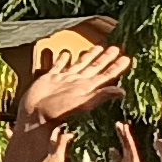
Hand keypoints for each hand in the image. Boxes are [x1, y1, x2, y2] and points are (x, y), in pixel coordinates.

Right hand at [11, 44, 129, 134]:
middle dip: (106, 58)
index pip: (106, 75)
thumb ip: (100, 95)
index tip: (127, 58)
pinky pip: (59, 66)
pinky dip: (63, 59)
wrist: (33, 114)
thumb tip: (122, 92)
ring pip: (80, 64)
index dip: (117, 67)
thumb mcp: (82, 103)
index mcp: (87, 88)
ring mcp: (64, 80)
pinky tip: (67, 54)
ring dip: (89, 56)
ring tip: (98, 47)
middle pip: (96, 67)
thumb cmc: (56, 112)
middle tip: (116, 48)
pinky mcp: (50, 78)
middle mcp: (77, 83)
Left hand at [113, 122, 157, 161]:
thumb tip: (112, 149)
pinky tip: (126, 132)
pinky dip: (128, 137)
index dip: (120, 132)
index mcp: (126, 152)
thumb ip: (115, 157)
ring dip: (126, 131)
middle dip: (122, 130)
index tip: (118, 124)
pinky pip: (131, 144)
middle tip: (119, 121)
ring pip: (129, 139)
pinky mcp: (134, 154)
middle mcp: (130, 150)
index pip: (123, 140)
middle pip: (126, 138)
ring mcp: (132, 152)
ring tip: (123, 123)